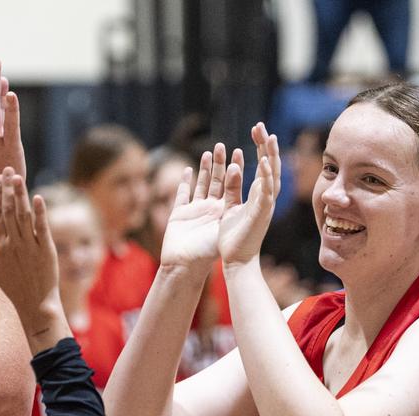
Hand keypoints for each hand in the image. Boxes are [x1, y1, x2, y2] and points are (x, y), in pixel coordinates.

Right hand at [0, 169, 69, 350]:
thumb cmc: (13, 288)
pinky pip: (41, 228)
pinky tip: (37, 198)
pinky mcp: (46, 250)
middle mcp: (13, 243)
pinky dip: (39, 212)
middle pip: (8, 210)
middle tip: (7, 170)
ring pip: (23, 215)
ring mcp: (29, 246)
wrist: (34, 306)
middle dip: (7, 189)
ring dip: (20, 195)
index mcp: (0, 246)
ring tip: (17, 178)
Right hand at [160, 143, 244, 269]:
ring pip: (201, 185)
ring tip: (209, 153)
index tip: (240, 151)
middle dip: (220, 164)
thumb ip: (232, 198)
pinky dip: (184, 183)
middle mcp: (211, 210)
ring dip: (204, 169)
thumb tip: (238, 172)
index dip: (236, 168)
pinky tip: (187, 170)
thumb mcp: (225, 223)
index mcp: (225, 212)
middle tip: (222, 145)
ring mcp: (195, 212)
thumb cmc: (207, 251)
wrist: (184, 267)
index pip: (233, 185)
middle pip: (217, 182)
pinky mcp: (179, 215)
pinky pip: (182, 195)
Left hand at [217, 124, 280, 267]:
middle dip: (265, 145)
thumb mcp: (230, 207)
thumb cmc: (234, 237)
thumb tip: (232, 168)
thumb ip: (232, 189)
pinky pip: (265, 192)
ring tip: (268, 137)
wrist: (237, 260)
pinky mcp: (261, 213)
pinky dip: (266, 176)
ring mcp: (265, 205)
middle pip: (269, 165)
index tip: (256, 130)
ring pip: (271, 175)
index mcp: (258, 195)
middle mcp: (265, 197)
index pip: (262, 165)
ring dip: (270, 156)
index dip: (260, 147)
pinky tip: (263, 162)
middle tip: (260, 125)